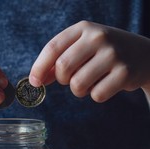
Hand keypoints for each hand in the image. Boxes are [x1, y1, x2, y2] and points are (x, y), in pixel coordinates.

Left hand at [29, 20, 149, 101]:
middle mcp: (99, 37)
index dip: (39, 67)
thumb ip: (58, 61)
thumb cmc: (103, 53)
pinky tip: (106, 84)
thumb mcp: (81, 48)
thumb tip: (37, 80)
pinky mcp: (125, 73)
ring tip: (91, 81)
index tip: (34, 82)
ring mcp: (113, 54)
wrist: (143, 55)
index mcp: (83, 28)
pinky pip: (96, 95)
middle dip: (62, 80)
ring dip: (79, 90)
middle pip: (63, 68)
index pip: (52, 48)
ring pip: (77, 85)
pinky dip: (97, 95)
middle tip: (71, 79)